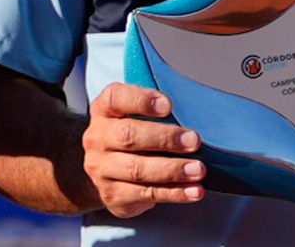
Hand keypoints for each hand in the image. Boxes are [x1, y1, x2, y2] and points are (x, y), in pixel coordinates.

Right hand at [82, 82, 206, 217]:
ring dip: (172, 169)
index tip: (168, 105)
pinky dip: (174, 193)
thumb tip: (194, 112)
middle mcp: (97, 139)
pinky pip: (147, 194)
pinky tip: (193, 190)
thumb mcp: (133, 116)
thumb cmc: (130, 137)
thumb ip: (154, 111)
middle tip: (193, 141)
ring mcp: (102, 169)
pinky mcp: (113, 195)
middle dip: (164, 138)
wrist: (105, 174)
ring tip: (197, 169)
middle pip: (128, 135)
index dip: (141, 100)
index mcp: (103, 112)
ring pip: (137, 169)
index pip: (115, 98)